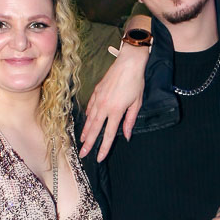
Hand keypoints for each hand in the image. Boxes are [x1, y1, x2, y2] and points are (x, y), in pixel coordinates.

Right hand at [80, 44, 148, 161]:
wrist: (129, 62)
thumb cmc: (136, 82)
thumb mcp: (137, 103)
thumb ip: (130, 121)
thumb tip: (126, 136)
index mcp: (116, 111)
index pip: (109, 134)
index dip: (103, 147)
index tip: (98, 158)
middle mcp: (104, 106)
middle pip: (95, 129)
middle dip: (88, 143)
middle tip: (82, 153)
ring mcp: (98, 98)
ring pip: (89, 119)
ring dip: (86, 131)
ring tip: (82, 141)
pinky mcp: (96, 91)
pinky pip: (90, 107)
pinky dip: (88, 116)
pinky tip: (87, 121)